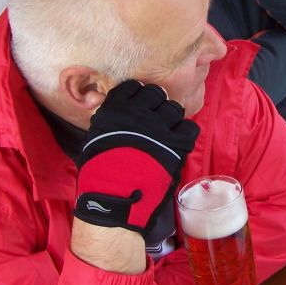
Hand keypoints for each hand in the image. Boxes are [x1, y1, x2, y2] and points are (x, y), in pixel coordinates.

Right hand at [73, 80, 199, 238]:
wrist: (114, 197)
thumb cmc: (99, 172)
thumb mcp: (96, 137)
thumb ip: (111, 120)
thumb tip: (121, 114)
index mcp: (115, 109)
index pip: (133, 87)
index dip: (139, 96)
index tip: (140, 105)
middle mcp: (139, 112)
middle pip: (157, 94)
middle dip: (157, 105)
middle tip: (155, 120)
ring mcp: (159, 127)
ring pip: (175, 108)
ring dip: (171, 119)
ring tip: (166, 133)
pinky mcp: (176, 144)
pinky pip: (189, 127)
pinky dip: (185, 133)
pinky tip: (178, 143)